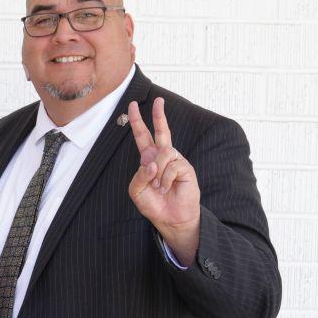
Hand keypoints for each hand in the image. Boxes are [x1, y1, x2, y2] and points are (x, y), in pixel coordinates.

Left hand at [127, 98, 200, 262]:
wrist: (170, 218)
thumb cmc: (153, 204)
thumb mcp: (136, 191)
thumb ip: (139, 176)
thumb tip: (152, 162)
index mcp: (148, 159)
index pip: (142, 137)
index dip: (136, 122)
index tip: (132, 106)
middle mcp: (163, 157)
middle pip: (160, 131)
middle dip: (159, 115)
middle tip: (159, 100)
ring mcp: (176, 161)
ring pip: (163, 154)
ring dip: (157, 173)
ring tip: (159, 187)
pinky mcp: (186, 168)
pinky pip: (172, 166)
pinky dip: (165, 179)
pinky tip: (168, 188)